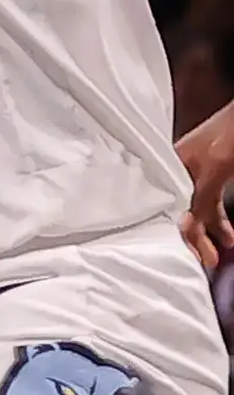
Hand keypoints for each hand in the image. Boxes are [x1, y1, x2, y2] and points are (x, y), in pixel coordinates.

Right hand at [182, 100, 233, 269]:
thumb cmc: (230, 134)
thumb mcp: (214, 169)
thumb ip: (199, 199)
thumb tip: (183, 229)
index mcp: (170, 167)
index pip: (167, 208)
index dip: (179, 233)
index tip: (193, 256)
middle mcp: (177, 170)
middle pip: (182, 211)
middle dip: (196, 237)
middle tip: (210, 260)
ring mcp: (195, 170)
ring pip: (198, 208)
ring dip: (212, 230)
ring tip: (226, 246)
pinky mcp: (212, 171)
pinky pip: (209, 201)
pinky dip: (218, 218)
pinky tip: (226, 230)